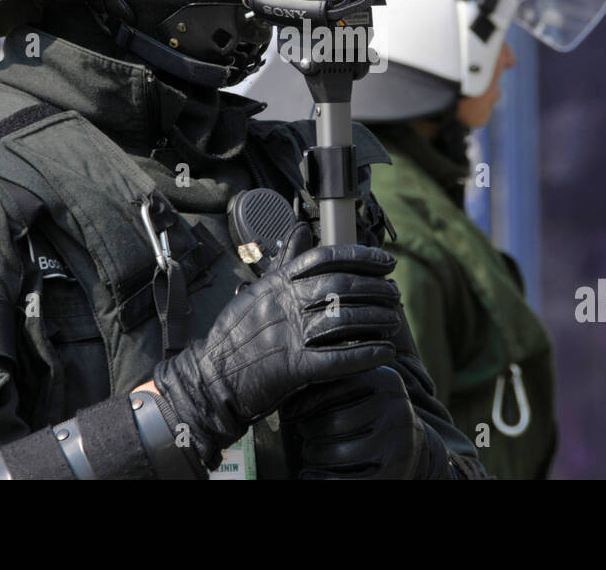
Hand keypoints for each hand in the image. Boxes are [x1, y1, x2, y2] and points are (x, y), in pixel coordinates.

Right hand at [152, 243, 400, 467]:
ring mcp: (290, 335)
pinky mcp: (293, 368)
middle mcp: (285, 304)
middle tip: (395, 293)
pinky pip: (338, 358)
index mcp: (278, 283)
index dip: (361, 256)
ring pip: (344, 319)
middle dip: (376, 288)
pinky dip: (365, 354)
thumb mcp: (258, 289)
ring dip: (376, 319)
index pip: (325, 258)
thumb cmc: (235, 334)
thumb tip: (302, 229)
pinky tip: (384, 352)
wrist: (210, 377)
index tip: (385, 261)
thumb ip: (285, 261)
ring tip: (394, 321)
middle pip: (341, 286)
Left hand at [281, 365, 451, 478]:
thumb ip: (330, 385)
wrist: (408, 444)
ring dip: (313, 458)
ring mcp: (399, 442)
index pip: (334, 388)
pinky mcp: (396, 472)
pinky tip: (310, 477)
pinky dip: (323, 481)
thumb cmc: (368, 412)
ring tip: (308, 456)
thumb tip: (287, 406)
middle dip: (309, 433)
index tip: (289, 413)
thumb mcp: (358, 390)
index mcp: (385, 380)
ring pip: (339, 454)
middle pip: (334, 423)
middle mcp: (397, 408)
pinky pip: (348, 482)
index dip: (305, 403)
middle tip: (303, 436)